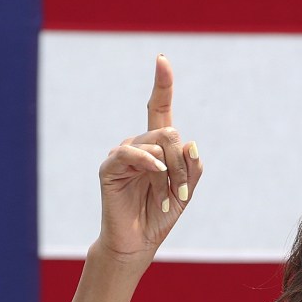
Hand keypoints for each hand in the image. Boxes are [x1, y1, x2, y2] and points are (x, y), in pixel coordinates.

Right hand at [95, 54, 203, 264]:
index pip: (159, 107)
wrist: (138, 243)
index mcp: (158, 147)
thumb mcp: (186, 191)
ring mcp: (123, 154)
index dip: (162, 83)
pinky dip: (148, 161)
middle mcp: (140, 145)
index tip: (161, 59)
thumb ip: (192, 168)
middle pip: (170, 132)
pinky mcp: (109, 167)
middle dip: (182, 163)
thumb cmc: (160, 214)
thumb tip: (191, 143)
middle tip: (180, 191)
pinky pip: (130, 152)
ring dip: (169, 172)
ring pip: (156, 143)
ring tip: (167, 197)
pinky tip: (156, 172)